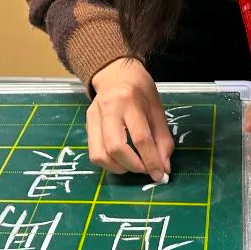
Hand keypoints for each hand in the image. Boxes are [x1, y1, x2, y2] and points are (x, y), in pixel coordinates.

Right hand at [87, 58, 173, 182]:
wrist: (116, 74)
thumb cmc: (141, 91)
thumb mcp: (157, 110)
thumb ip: (162, 140)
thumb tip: (164, 169)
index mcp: (130, 100)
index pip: (140, 137)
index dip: (151, 160)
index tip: (160, 175)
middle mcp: (108, 108)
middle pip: (116, 148)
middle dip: (133, 166)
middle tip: (145, 170)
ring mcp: (93, 117)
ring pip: (99, 155)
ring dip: (118, 168)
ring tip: (132, 166)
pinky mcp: (87, 126)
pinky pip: (94, 153)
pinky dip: (108, 163)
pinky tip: (120, 160)